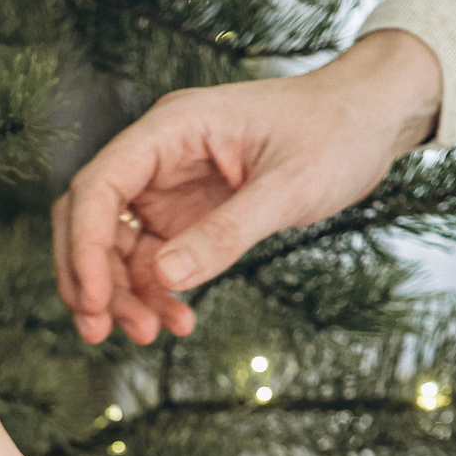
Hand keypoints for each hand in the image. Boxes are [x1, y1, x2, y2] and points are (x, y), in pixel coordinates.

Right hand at [54, 30, 443, 344]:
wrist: (370, 121)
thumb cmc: (337, 133)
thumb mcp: (289, 187)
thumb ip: (227, 233)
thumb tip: (166, 277)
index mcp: (173, 129)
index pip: (100, 186)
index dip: (85, 245)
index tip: (94, 300)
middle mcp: (160, 156)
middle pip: (92, 218)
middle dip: (90, 277)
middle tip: (99, 331)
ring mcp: (169, 187)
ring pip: (117, 246)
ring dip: (122, 295)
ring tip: (150, 334)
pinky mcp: (186, 214)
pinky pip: (153, 260)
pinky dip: (156, 294)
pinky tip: (178, 321)